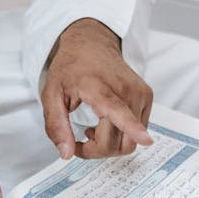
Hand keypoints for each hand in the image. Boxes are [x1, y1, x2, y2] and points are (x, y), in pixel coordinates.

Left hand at [40, 18, 152, 160]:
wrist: (91, 43)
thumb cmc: (71, 67)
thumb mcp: (51, 94)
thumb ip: (56, 125)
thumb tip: (66, 154)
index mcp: (98, 86)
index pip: (117, 110)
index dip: (132, 127)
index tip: (146, 140)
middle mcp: (125, 89)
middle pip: (120, 140)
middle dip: (98, 150)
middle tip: (79, 138)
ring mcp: (139, 93)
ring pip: (131, 141)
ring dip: (110, 144)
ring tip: (92, 128)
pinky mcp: (147, 97)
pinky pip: (137, 131)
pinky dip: (121, 135)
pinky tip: (105, 121)